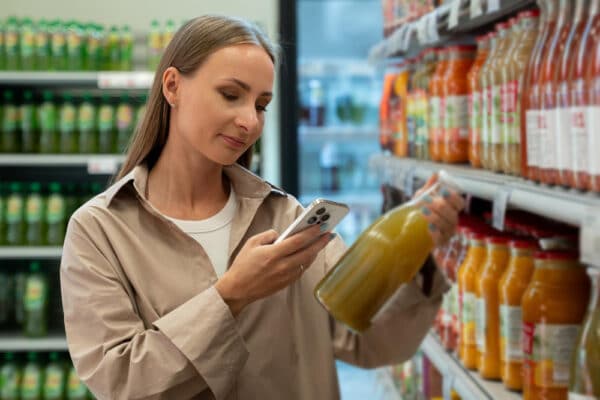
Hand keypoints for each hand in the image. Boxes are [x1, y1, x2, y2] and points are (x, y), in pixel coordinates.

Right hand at [215, 225, 333, 315]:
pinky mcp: (286, 283)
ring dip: (315, 252)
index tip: (320, 226)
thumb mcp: (251, 243)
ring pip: (306, 262)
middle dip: (320, 242)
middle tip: (329, 233)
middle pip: (307, 252)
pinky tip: (309, 255)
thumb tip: (281, 234)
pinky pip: (301, 270)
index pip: (297, 241)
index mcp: (273, 254)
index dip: (310, 233)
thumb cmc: (243, 265)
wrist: (238, 289)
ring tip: (321, 242)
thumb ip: (268, 235)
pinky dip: (306, 261)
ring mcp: (285, 276)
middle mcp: (282, 266)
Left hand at [414, 173, 464, 246]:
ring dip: (434, 217)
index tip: (442, 192)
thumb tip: (435, 174)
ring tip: (422, 211)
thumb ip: (429, 187)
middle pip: (452, 213)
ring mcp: (447, 232)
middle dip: (438, 206)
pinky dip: (435, 233)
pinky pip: (441, 238)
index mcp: (452, 209)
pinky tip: (428, 227)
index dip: (453, 197)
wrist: (412, 229)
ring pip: (446, 225)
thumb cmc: (422, 211)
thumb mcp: (423, 198)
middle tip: (425, 201)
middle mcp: (452, 220)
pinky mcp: (440, 242)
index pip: (460, 203)